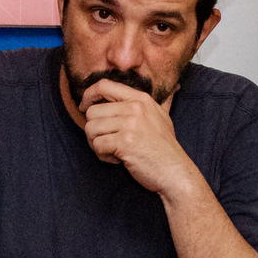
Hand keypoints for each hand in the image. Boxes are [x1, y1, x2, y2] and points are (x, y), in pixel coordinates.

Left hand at [79, 77, 195, 196]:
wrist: (174, 171)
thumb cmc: (164, 148)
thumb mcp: (160, 117)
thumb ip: (144, 104)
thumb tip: (151, 88)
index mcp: (140, 99)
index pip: (104, 85)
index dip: (88, 95)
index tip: (83, 107)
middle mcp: (135, 107)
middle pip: (92, 111)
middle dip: (93, 130)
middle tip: (105, 142)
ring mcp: (130, 124)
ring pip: (91, 128)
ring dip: (96, 144)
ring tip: (112, 151)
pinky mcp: (125, 142)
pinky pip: (97, 145)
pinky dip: (103, 156)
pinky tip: (118, 159)